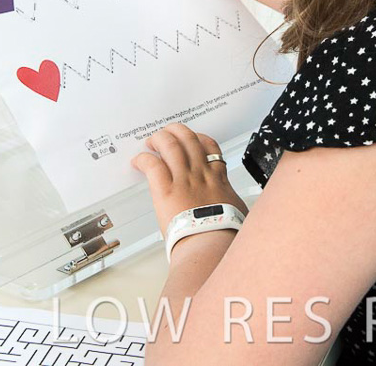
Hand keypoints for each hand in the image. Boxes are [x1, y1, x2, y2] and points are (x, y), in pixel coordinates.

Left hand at [131, 123, 248, 235]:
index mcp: (218, 178)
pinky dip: (143, 159)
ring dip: (159, 139)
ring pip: (170, 145)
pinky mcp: (166, 191)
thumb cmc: (225, 233)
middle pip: (188, 138)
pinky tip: (138, 161)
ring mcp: (183, 180)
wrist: (213, 244)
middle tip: (167, 134)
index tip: (191, 140)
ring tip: (151, 142)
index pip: (210, 146)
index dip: (198, 138)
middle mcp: (200, 173)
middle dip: (176, 131)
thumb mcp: (237, 211)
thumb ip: (231, 204)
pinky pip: (153, 165)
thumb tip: (234, 210)